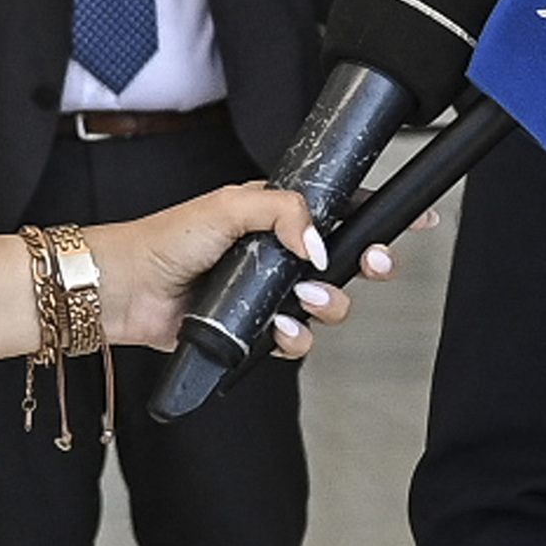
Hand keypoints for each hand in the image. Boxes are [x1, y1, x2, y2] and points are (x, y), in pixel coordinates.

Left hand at [93, 182, 405, 358]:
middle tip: (373, 263)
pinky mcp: (254, 331)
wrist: (127, 288)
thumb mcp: (231, 204)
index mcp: (278, 216)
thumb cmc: (167, 239)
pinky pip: (295, 340)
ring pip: (328, 304)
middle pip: (347, 262)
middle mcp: (279, 255)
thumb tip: (320, 244)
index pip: (342, 212)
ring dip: (328, 304)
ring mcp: (269, 293)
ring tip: (305, 297)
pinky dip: (294, 338)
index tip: (418, 220)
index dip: (380, 217)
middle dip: (369, 264)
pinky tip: (277, 330)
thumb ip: (285, 213)